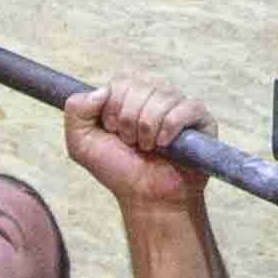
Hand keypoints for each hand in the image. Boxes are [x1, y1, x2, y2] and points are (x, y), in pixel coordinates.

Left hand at [63, 77, 212, 208]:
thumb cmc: (118, 170)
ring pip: (162, 97)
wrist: (146, 198)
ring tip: (148, 148)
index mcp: (130, 94)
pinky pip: (186, 109)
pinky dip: (170, 128)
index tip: (113, 132)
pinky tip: (165, 145)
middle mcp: (155, 94)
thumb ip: (75, 110)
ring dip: (147, 129)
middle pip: (141, 85)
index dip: (114, 107)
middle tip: (131, 143)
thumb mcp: (81, 143)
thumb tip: (102, 90)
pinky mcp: (201, 120)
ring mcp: (179, 105)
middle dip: (129, 121)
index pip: (122, 79)